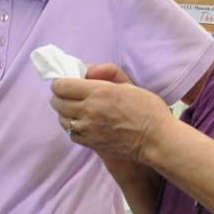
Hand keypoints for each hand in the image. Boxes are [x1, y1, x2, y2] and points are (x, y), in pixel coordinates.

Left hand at [51, 62, 173, 164]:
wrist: (156, 140)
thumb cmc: (147, 110)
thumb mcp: (129, 84)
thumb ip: (107, 72)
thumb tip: (87, 70)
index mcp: (98, 91)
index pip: (61, 85)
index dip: (60, 82)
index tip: (65, 82)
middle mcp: (89, 110)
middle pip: (57, 102)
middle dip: (59, 96)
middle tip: (68, 94)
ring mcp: (88, 128)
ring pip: (62, 118)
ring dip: (64, 112)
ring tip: (74, 109)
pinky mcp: (91, 143)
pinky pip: (71, 133)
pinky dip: (72, 126)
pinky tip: (82, 122)